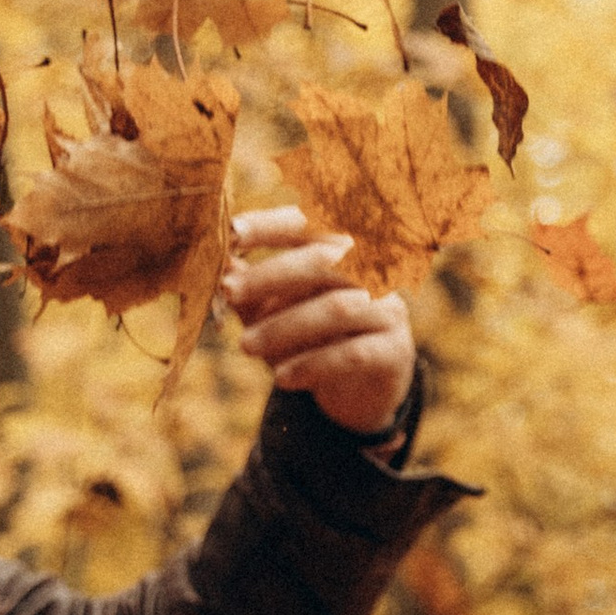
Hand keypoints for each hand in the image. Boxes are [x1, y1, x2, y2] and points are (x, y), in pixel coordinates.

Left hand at [224, 206, 416, 432]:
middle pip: (322, 261)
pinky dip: (311, 365)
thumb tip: (221, 267)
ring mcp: (387, 310)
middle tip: (228, 292)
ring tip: (246, 346)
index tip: (231, 233)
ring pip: (336, 309)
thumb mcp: (277, 310)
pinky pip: (351, 354)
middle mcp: (371, 273)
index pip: (307, 225)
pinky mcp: (394, 351)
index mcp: (342, 252)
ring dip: (284, 326)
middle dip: (270, 274)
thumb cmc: (314, 338)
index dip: (270, 225)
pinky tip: (281, 378)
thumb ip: (252, 290)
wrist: (364, 389)